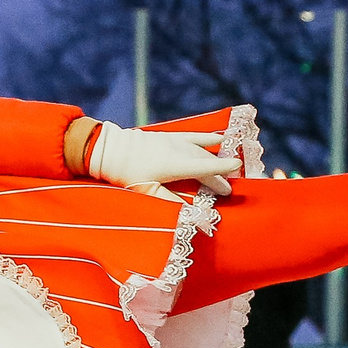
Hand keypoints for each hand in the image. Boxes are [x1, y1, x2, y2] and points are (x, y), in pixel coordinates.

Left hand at [88, 127, 234, 200]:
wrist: (110, 149)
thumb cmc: (127, 174)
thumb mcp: (147, 191)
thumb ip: (171, 200)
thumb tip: (191, 211)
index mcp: (175, 165)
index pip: (204, 168)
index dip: (222, 171)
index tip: (237, 172)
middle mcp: (178, 150)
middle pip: (205, 162)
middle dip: (219, 175)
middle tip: (229, 189)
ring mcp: (174, 141)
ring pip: (202, 150)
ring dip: (215, 159)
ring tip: (228, 169)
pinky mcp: (169, 136)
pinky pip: (193, 137)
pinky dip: (207, 139)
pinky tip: (218, 139)